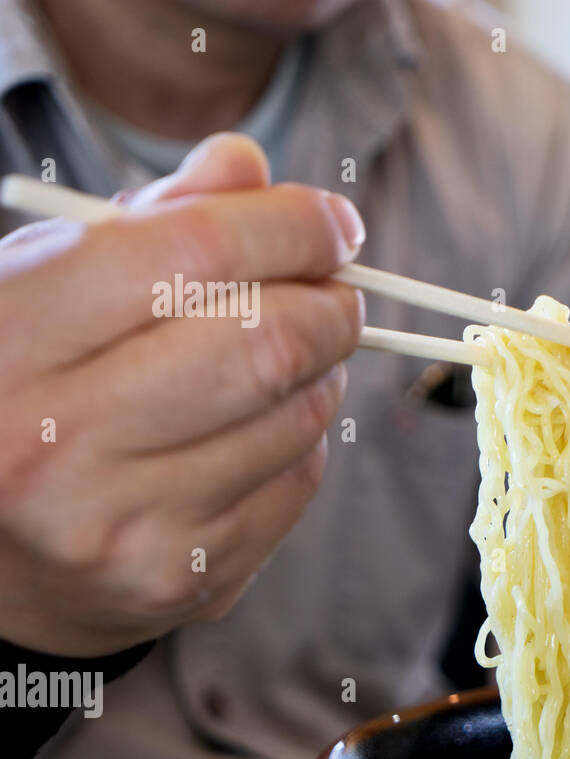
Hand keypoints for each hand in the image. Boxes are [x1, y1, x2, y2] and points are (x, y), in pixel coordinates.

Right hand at [0, 133, 364, 656]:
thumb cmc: (24, 393)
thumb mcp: (49, 286)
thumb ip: (152, 221)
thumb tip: (250, 168)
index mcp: (9, 342)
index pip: (195, 253)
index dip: (291, 226)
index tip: (334, 224)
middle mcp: (56, 444)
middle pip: (268, 341)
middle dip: (330, 304)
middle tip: (335, 292)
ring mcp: (125, 524)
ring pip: (298, 415)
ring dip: (322, 372)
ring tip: (287, 358)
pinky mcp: (184, 579)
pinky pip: (299, 481)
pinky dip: (303, 439)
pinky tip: (259, 428)